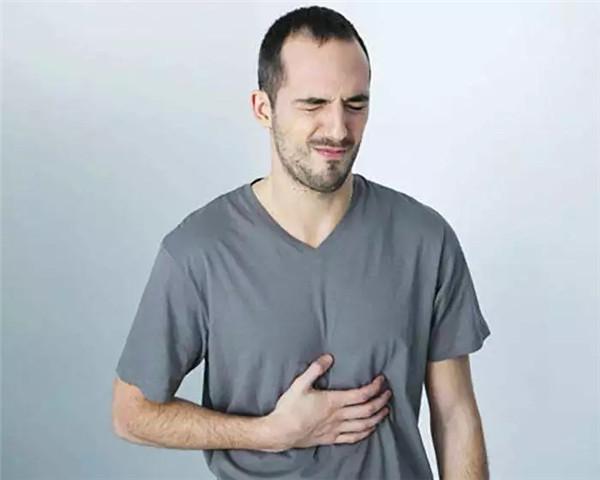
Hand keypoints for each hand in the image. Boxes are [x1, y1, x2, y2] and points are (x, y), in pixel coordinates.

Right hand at [263, 354, 391, 451]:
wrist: (280, 431)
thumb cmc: (289, 408)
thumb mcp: (299, 384)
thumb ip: (314, 369)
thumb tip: (328, 357)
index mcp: (333, 401)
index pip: (361, 394)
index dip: (374, 387)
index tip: (381, 380)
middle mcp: (338, 416)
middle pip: (367, 409)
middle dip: (381, 401)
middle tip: (388, 394)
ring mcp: (336, 429)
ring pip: (364, 425)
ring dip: (377, 417)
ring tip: (385, 410)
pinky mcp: (331, 438)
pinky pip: (353, 437)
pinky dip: (365, 432)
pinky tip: (370, 429)